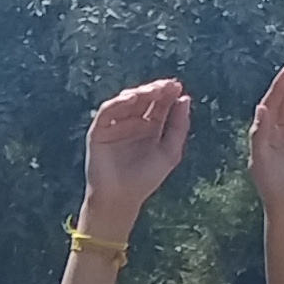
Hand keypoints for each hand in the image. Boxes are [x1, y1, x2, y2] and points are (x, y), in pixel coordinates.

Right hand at [81, 78, 190, 223]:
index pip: (160, 104)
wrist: (121, 198)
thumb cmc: (146, 179)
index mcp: (151, 127)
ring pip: (126, 101)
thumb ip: (179, 127)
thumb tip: (185, 99)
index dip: (168, 93)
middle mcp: (133, 123)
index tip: (177, 86)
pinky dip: (118, 103)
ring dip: (139, 93)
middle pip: (144, 99)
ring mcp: (116, 126)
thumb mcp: (170, 152)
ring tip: (152, 91)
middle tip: (166, 86)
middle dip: (155, 90)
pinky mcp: (99, 131)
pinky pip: (107, 112)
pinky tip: (131, 99)